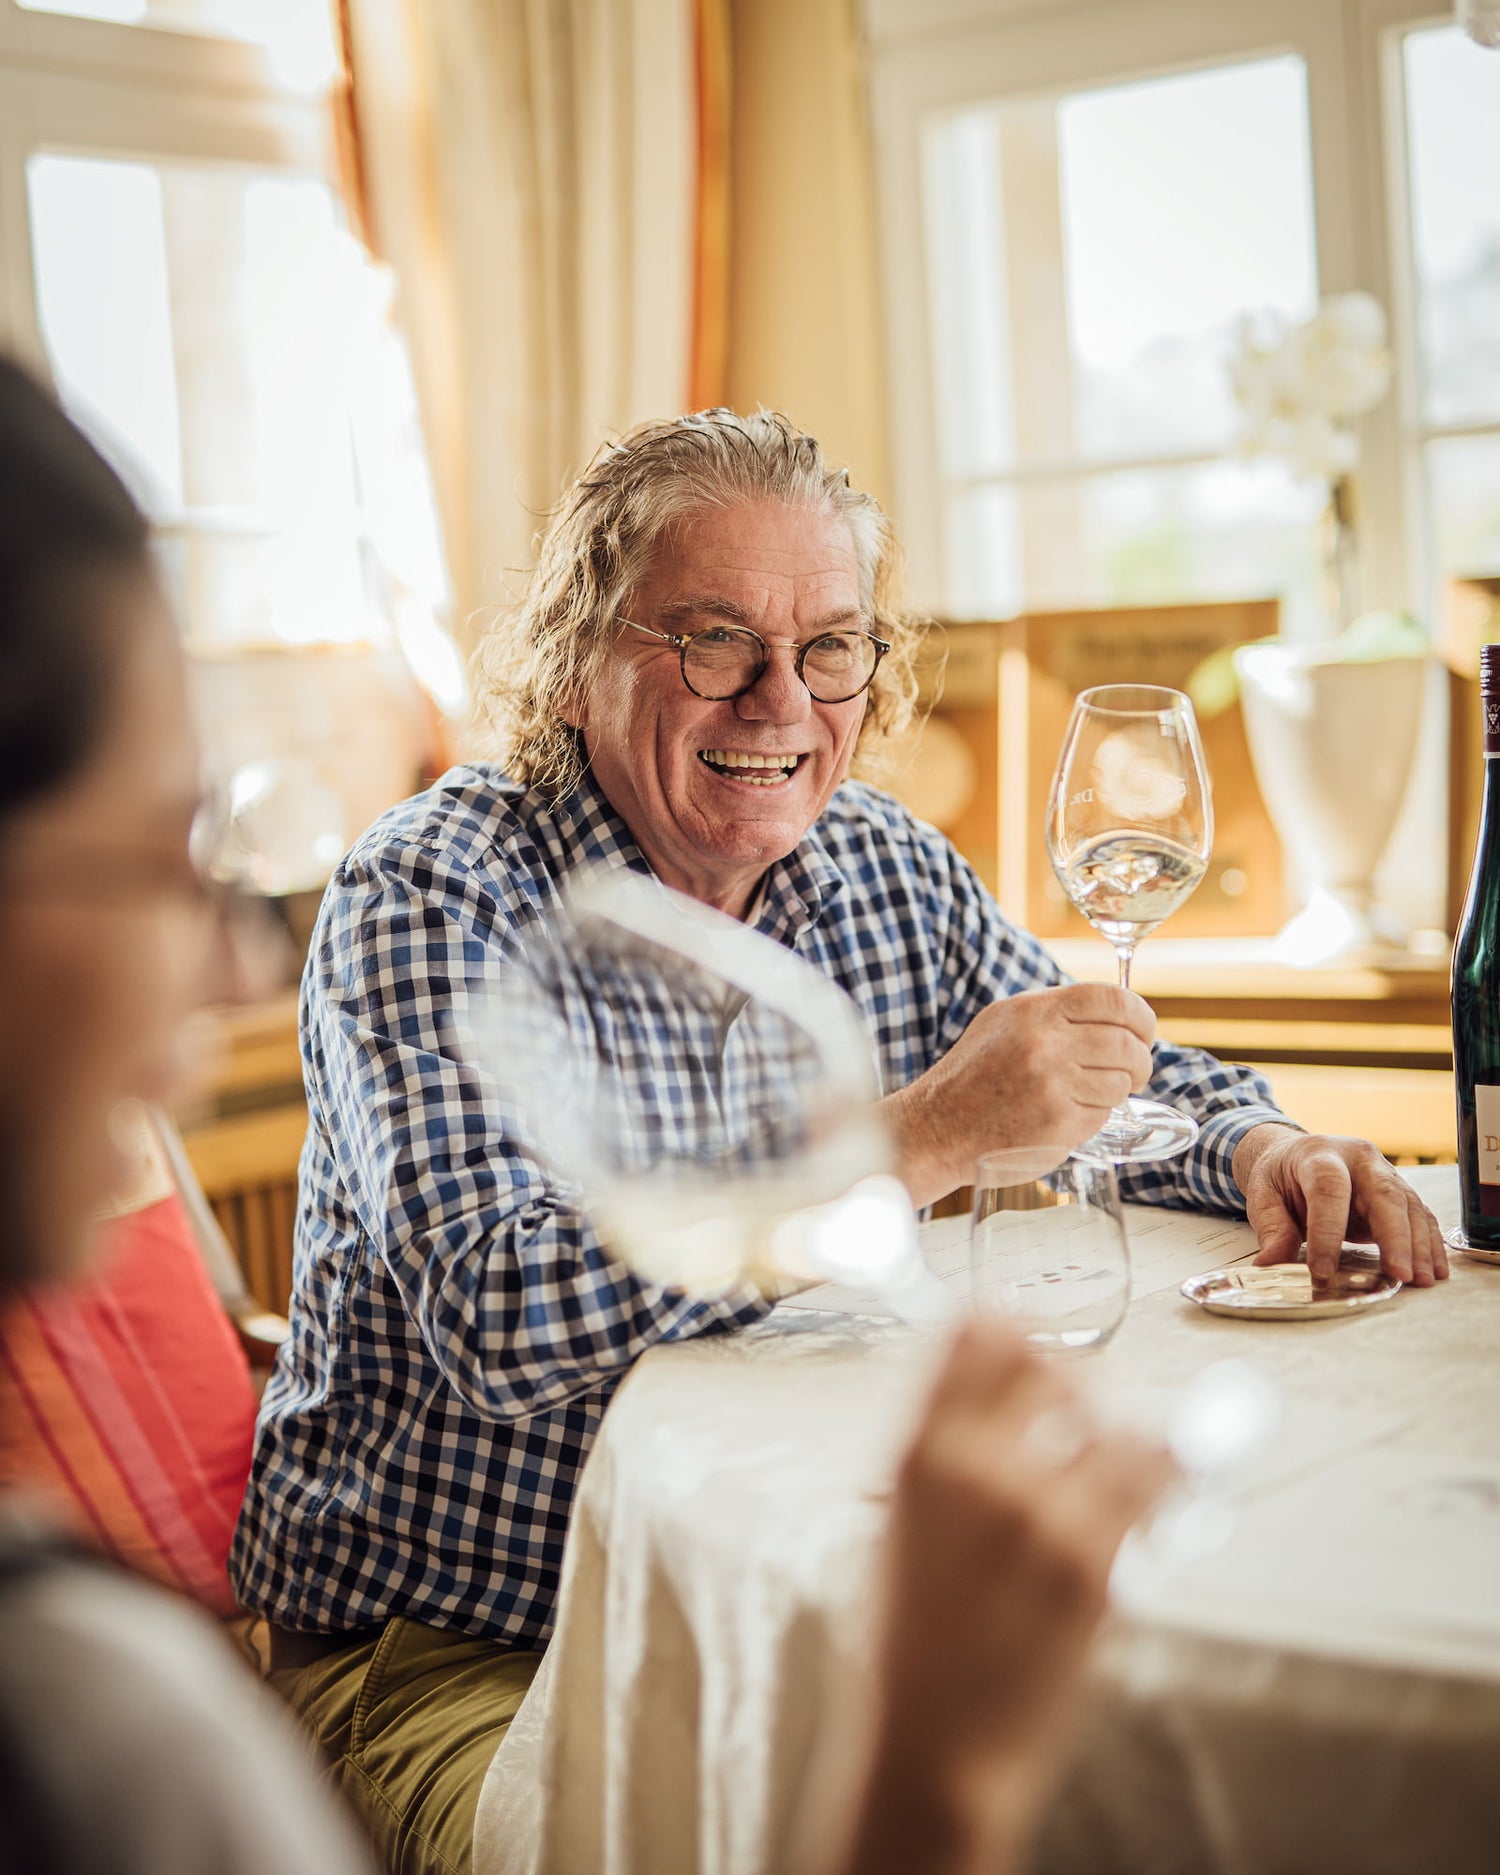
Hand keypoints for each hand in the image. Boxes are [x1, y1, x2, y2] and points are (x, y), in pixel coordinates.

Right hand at [838, 1320, 1172, 1874]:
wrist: (933, 1746)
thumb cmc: (910, 1644)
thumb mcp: (898, 1523)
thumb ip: (946, 1451)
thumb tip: (1000, 1392)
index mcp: (915, 1454)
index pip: (977, 1330)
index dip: (1016, 1327)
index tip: (1034, 1345)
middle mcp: (976, 1469)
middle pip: (1052, 1363)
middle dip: (1076, 1384)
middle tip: (1080, 1421)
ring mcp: (1038, 1514)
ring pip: (1120, 1421)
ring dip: (1124, 1439)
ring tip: (1115, 1475)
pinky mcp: (1092, 1564)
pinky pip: (1154, 1479)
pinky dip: (1163, 1479)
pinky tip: (1154, 1501)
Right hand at [883, 985, 1155, 1205]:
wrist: (937, 1127)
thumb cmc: (973, 1076)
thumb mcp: (1004, 1022)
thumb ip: (1055, 1013)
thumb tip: (1114, 1012)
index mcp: (1033, 1011)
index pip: (1112, 999)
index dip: (1139, 1015)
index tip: (1143, 1031)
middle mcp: (1044, 1043)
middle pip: (1126, 1043)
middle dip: (1139, 1060)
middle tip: (1133, 1071)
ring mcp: (1052, 1084)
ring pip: (1121, 1082)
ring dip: (1116, 1091)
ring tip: (1092, 1094)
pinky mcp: (1058, 1122)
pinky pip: (1103, 1114)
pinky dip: (1095, 1115)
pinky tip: (1069, 1114)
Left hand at [1234, 1125, 1448, 1286]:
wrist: (1297, 1154)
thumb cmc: (1282, 1176)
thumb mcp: (1264, 1196)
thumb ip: (1272, 1229)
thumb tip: (1269, 1266)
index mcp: (1319, 1155)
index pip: (1329, 1188)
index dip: (1327, 1230)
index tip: (1322, 1270)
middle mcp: (1359, 1159)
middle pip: (1384, 1194)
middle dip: (1396, 1237)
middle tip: (1401, 1274)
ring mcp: (1385, 1172)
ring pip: (1409, 1206)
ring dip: (1419, 1246)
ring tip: (1420, 1280)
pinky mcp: (1399, 1191)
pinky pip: (1421, 1215)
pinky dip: (1429, 1244)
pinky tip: (1434, 1269)